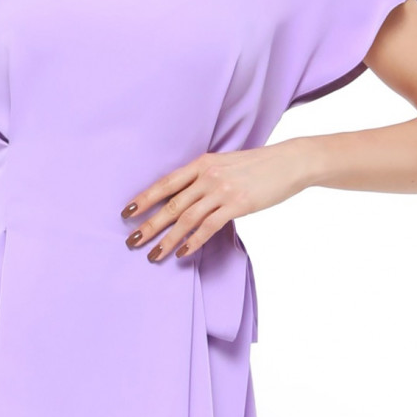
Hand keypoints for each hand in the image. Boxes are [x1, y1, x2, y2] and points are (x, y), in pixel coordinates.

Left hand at [121, 139, 308, 262]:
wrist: (290, 162)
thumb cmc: (258, 165)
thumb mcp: (226, 163)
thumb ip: (205, 176)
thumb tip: (186, 195)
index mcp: (202, 162)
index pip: (166, 183)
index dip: (144, 198)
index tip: (127, 212)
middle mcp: (208, 175)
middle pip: (171, 204)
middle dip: (149, 224)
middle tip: (132, 241)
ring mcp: (222, 190)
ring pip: (186, 218)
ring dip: (168, 239)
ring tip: (153, 255)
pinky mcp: (237, 204)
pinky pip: (209, 226)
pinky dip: (194, 241)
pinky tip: (183, 253)